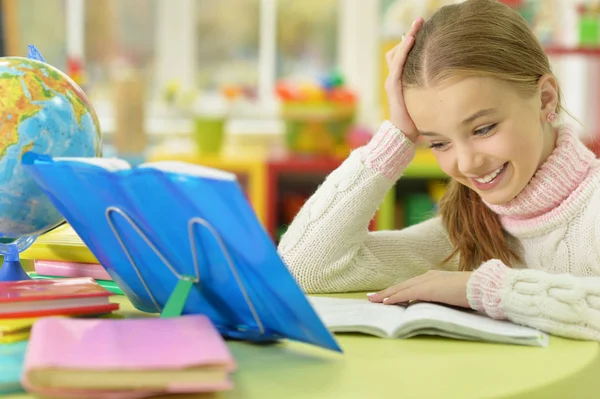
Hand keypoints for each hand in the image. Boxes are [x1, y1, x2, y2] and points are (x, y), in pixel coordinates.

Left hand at [368, 270, 472, 308]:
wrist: (483, 287)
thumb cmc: (473, 292)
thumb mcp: (452, 294)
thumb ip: (441, 297)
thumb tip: (432, 305)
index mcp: (434, 277)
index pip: (410, 284)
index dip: (397, 290)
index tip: (385, 295)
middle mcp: (428, 276)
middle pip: (402, 285)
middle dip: (386, 292)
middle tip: (372, 298)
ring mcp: (428, 281)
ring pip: (402, 288)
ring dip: (386, 295)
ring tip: (374, 301)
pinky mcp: (429, 288)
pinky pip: (408, 294)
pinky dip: (396, 298)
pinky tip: (386, 302)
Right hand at [384, 17, 423, 142]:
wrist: (401, 135)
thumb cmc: (415, 122)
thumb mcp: (422, 103)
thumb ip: (427, 93)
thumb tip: (445, 85)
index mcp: (399, 82)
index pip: (401, 57)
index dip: (409, 43)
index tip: (421, 31)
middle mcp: (393, 79)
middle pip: (396, 51)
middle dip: (408, 36)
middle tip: (420, 22)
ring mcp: (392, 82)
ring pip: (396, 53)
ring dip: (407, 39)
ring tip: (417, 26)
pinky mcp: (393, 86)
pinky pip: (398, 64)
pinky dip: (404, 51)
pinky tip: (411, 41)